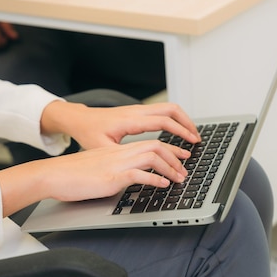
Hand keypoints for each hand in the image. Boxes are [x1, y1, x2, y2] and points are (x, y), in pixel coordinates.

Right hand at [0, 137, 190, 215]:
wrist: (53, 175)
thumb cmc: (73, 175)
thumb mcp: (100, 169)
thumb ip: (117, 170)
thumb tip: (132, 178)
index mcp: (118, 150)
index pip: (151, 142)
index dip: (169, 149)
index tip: (182, 156)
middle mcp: (120, 153)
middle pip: (156, 145)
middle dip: (176, 156)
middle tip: (187, 168)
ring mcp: (117, 163)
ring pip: (152, 157)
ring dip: (170, 168)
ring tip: (179, 179)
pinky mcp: (111, 177)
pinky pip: (139, 174)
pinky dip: (155, 180)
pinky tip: (162, 186)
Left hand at [40, 101, 201, 149]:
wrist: (79, 119)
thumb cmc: (88, 133)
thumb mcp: (102, 149)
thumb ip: (122, 157)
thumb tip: (139, 168)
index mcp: (131, 120)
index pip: (164, 121)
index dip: (181, 131)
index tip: (192, 141)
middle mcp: (137, 111)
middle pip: (171, 109)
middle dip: (187, 123)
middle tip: (196, 138)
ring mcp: (138, 109)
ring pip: (168, 108)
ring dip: (182, 120)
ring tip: (190, 135)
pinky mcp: (137, 112)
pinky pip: (161, 111)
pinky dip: (173, 120)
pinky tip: (176, 132)